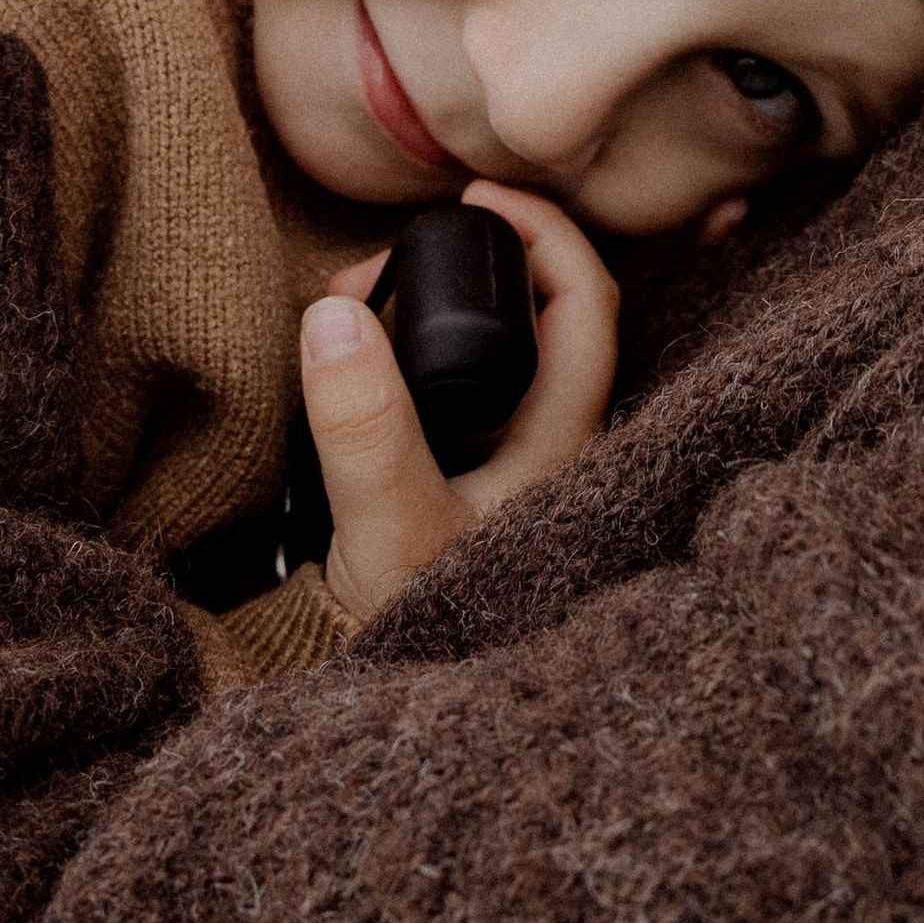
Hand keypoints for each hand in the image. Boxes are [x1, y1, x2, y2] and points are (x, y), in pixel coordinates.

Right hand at [300, 182, 621, 621]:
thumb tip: (336, 312)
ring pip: (491, 358)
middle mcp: (549, 449)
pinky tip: (355, 368)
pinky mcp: (463, 490)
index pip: (587, 302)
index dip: (543, 232)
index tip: (475, 194)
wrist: (393, 728)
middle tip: (375, 266)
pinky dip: (407, 364)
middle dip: (463, 268)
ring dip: (425, 317)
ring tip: (348, 309)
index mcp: (562, 443)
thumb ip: (364, 427)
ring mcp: (507, 470)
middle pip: (537, 319)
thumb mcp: (387, 529)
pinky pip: (451, 398)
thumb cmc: (417, 628)